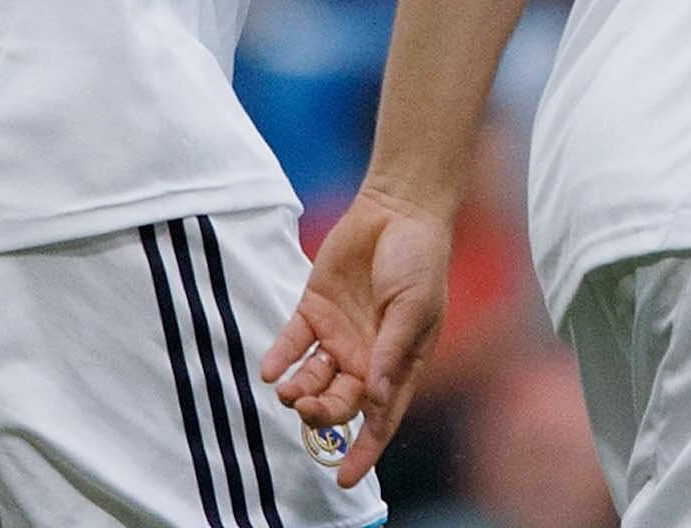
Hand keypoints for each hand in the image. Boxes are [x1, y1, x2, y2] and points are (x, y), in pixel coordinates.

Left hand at [261, 190, 453, 488]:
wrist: (397, 210)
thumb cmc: (420, 259)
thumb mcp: (415, 306)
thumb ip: (391, 351)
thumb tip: (374, 397)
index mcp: (397, 362)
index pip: (381, 416)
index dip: (365, 450)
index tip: (346, 480)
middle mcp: (365, 356)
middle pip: (340, 403)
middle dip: (323, 414)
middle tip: (307, 408)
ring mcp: (338, 335)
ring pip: (312, 380)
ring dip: (298, 392)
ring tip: (287, 390)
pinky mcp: (313, 312)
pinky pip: (292, 345)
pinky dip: (279, 360)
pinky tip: (270, 370)